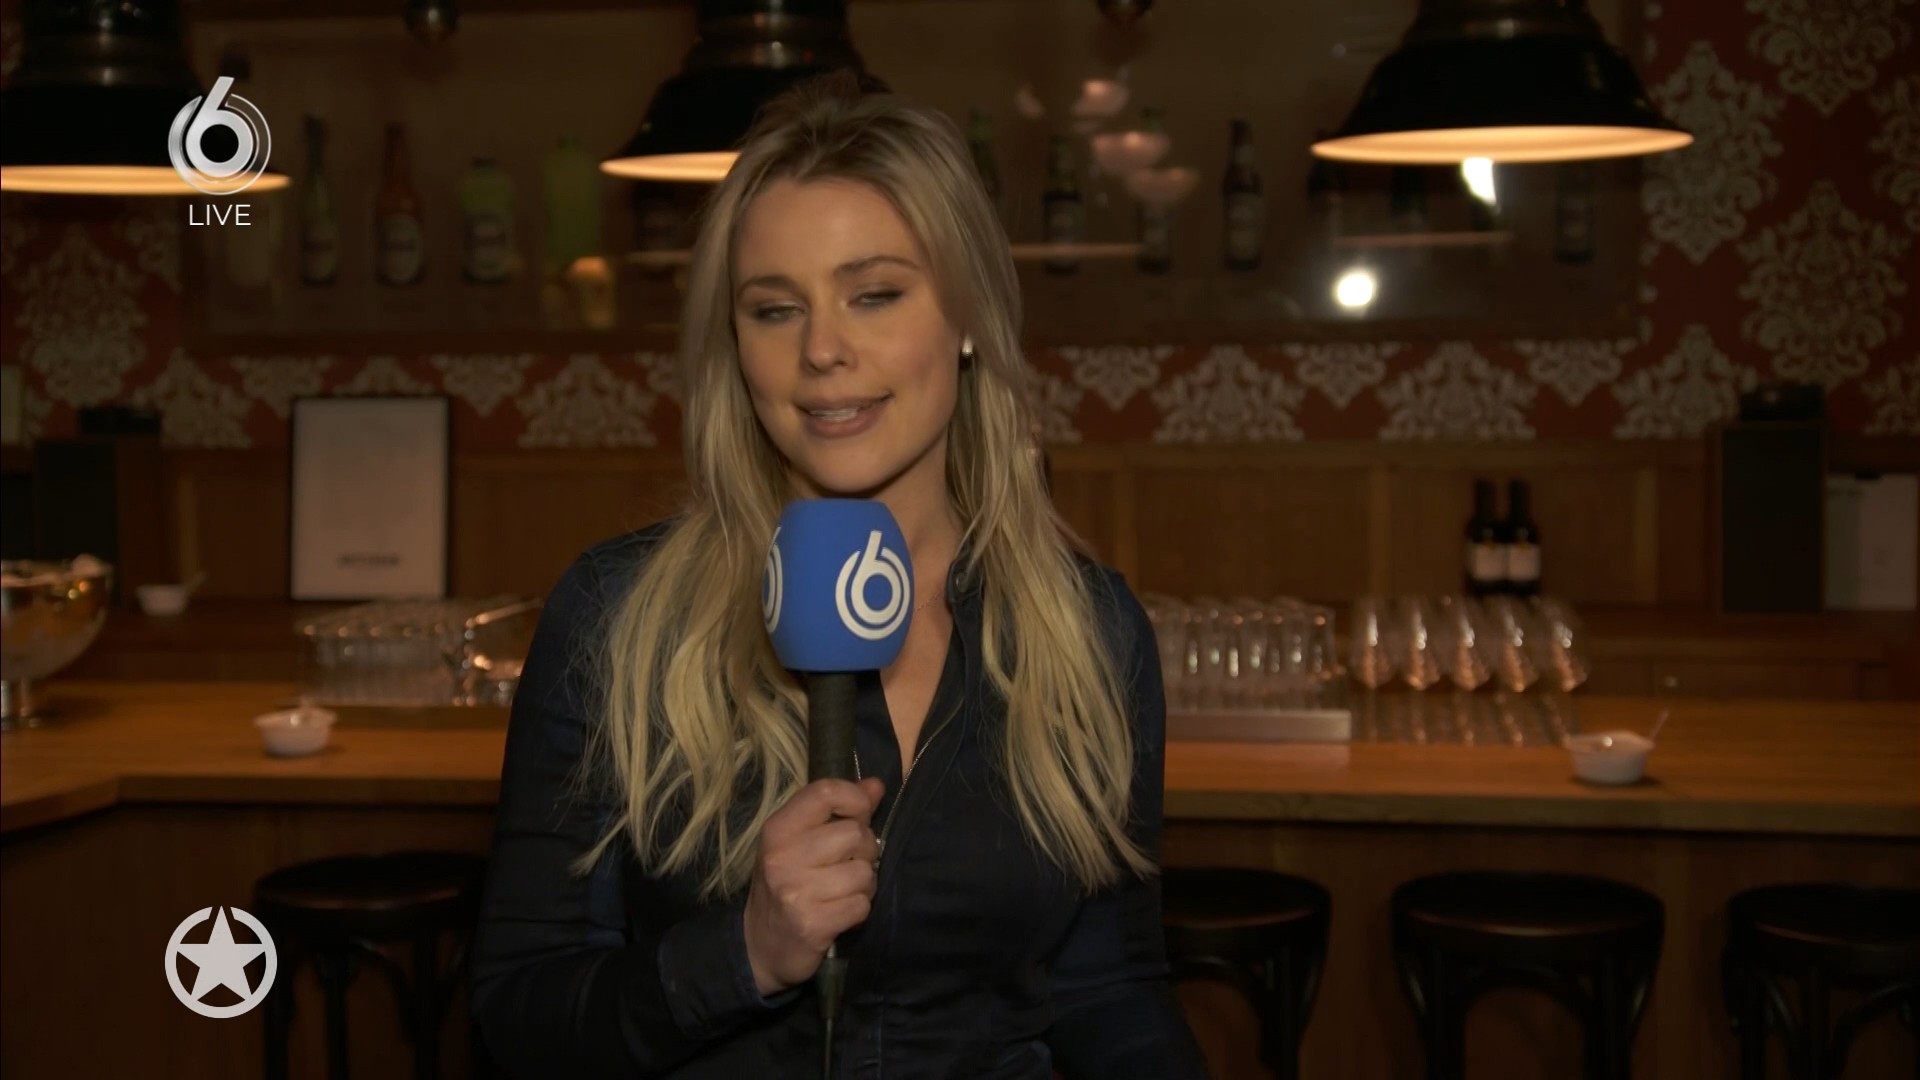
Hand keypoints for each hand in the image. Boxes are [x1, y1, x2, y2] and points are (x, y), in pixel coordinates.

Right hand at [743, 776, 884, 996]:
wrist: (760, 946)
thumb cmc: (786, 884)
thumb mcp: (800, 841)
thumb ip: (837, 811)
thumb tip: (875, 785)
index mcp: (778, 828)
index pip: (826, 792)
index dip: (855, 800)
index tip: (859, 816)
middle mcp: (783, 857)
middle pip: (854, 833)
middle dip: (865, 850)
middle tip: (849, 864)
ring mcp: (796, 892)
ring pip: (864, 872)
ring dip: (864, 885)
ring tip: (844, 892)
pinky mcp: (812, 925)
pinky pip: (862, 905)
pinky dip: (859, 911)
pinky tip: (841, 913)